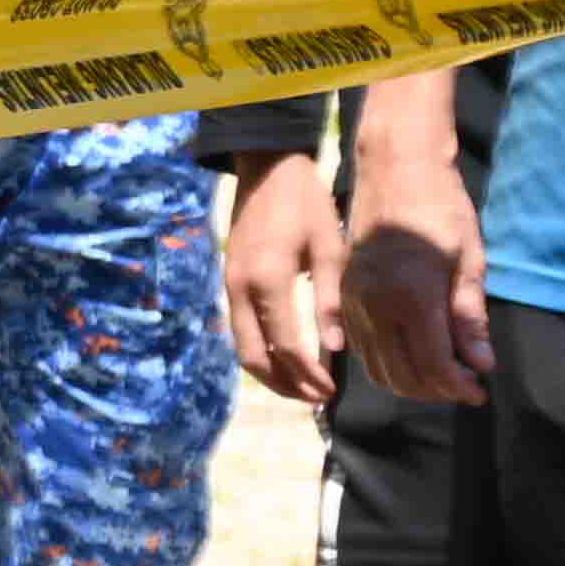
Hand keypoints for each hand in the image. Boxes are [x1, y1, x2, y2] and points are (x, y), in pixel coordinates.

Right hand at [218, 149, 342, 406]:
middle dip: (284, 385)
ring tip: (302, 388)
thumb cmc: (306, 203)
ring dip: (270, 373)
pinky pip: (239, 329)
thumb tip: (335, 349)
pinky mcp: (229, 280)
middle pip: (254, 357)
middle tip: (317, 399)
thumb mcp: (329, 248)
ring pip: (241, 347)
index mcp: (268, 280)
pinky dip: (260, 353)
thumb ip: (331, 300)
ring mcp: (229, 284)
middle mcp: (240, 288)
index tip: (332, 390)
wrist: (266, 166)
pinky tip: (285, 359)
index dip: (308, 374)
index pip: (286, 345)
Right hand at [335, 110, 493, 408]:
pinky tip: (408, 355)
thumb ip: (469, 318)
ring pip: (376, 366)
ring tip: (439, 375)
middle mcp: (376, 304)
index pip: (434, 366)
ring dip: (408, 382)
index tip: (479, 392)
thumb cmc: (441, 209)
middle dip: (435, 390)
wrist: (394, 168)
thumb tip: (480, 365)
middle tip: (463, 385)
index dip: (458, 387)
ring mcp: (353, 299)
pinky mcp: (342, 292)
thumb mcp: (468, 261)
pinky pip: (358, 345)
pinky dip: (383, 362)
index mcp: (412, 297)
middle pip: (402, 374)